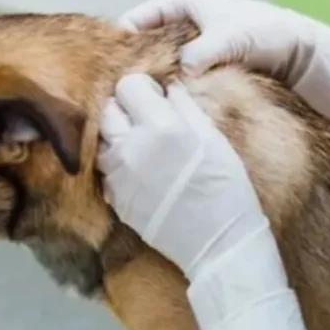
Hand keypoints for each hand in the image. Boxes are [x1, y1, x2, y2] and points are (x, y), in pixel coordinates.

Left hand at [97, 74, 311, 329]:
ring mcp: (119, 175)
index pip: (128, 86)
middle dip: (126, 110)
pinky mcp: (115, 199)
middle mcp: (132, 147)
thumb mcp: (214, 140)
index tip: (156, 99)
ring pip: (103, 141)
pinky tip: (142, 174)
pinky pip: (106, 171)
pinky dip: (119, 166)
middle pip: (108, 110)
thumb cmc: (227, 188)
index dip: (143, 90)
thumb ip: (186, 108)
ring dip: (118, 138)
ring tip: (143, 148)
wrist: (219, 243)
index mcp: (162, 126)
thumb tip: (169, 89)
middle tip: (148, 122)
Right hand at [118, 0, 329, 134]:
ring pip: (156, 65)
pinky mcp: (200, 65)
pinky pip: (174, 78)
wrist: (300, 50)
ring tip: (137, 110)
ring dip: (150, 84)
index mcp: (178, 1)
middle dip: (131, 69)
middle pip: (140, 46)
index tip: (108, 74)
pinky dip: (168, 92)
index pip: (133, 22)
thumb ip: (205, 49)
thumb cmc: (267, 33)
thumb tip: (183, 66)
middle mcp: (178, 20)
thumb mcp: (233, 37)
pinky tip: (163, 112)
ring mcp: (188, 44)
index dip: (118, 47)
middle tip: (118, 99)